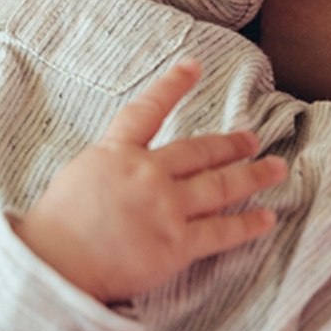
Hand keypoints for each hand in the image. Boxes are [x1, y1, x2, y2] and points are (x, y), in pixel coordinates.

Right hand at [14, 60, 284, 303]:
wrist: (55, 264)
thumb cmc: (56, 224)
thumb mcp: (79, 174)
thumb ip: (110, 162)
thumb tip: (126, 160)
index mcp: (117, 153)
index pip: (148, 110)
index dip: (172, 85)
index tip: (193, 66)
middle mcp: (147, 174)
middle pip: (200, 151)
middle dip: (230, 144)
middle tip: (251, 139)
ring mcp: (166, 208)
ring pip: (221, 186)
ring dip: (253, 176)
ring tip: (275, 168)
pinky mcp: (178, 245)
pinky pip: (222, 232)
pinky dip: (248, 225)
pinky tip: (266, 218)